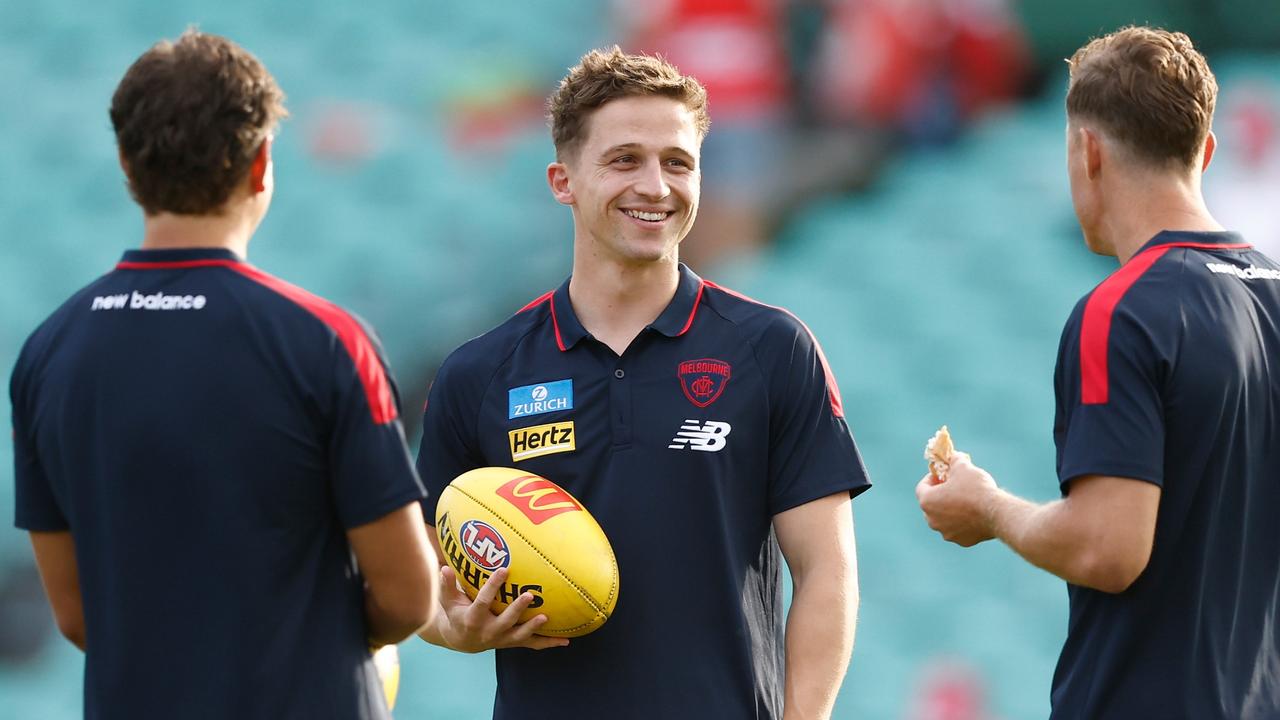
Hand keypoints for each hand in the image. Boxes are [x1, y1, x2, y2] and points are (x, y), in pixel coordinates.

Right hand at [434, 566, 569, 652]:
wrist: (461, 640)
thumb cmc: (456, 613)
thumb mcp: (448, 600)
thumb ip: (447, 584)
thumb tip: (443, 567)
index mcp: (473, 619)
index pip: (483, 601)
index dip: (493, 586)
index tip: (503, 570)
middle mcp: (489, 632)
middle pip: (505, 621)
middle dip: (517, 609)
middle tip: (529, 595)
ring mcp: (502, 639)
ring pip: (520, 636)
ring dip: (533, 628)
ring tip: (546, 618)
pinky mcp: (512, 642)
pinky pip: (532, 644)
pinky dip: (548, 643)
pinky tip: (565, 641)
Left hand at [915, 453, 999, 546]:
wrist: (996, 512)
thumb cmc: (975, 488)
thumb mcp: (963, 466)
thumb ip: (954, 459)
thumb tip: (953, 456)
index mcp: (927, 501)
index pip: (922, 487)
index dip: (932, 478)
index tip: (943, 474)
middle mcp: (932, 520)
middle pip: (932, 504)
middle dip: (941, 494)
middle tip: (954, 486)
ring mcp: (947, 533)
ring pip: (945, 518)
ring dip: (951, 509)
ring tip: (966, 499)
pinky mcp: (962, 541)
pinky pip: (959, 528)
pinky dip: (963, 522)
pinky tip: (975, 513)